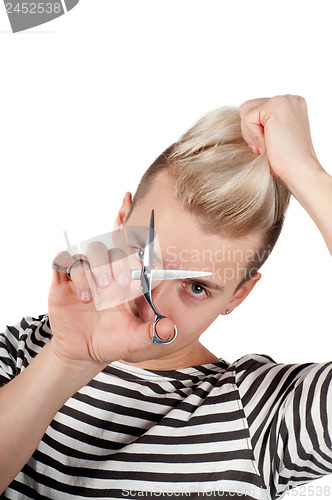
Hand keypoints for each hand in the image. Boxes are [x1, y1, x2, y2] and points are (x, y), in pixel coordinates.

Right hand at [48, 235, 174, 368]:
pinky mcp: (64, 282)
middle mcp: (107, 275)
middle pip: (112, 252)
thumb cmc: (111, 342)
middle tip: (112, 285)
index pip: (135, 260)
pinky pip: (62, 260)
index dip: (137, 260)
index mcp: (127, 284)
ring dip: (89, 271)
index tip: (137, 274)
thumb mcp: (133, 339)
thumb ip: (151, 333)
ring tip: (89, 298)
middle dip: (113, 264)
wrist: (82, 353)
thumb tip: (169, 328)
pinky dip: (64, 263)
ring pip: (88, 254)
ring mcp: (85, 276)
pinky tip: (71, 287)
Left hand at [239, 95, 323, 187]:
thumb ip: (262, 123)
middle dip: (250, 131)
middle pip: (248, 108)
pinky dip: (253, 136)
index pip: (256, 110)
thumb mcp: (272, 137)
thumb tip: (243, 118)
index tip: (266, 147)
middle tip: (265, 148)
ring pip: (246, 112)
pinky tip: (268, 146)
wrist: (298, 172)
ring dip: (251, 134)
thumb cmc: (285, 162)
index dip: (254, 131)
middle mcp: (289, 99)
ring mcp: (284, 100)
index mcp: (290, 106)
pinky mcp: (276, 106)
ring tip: (266, 146)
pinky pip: (247, 119)